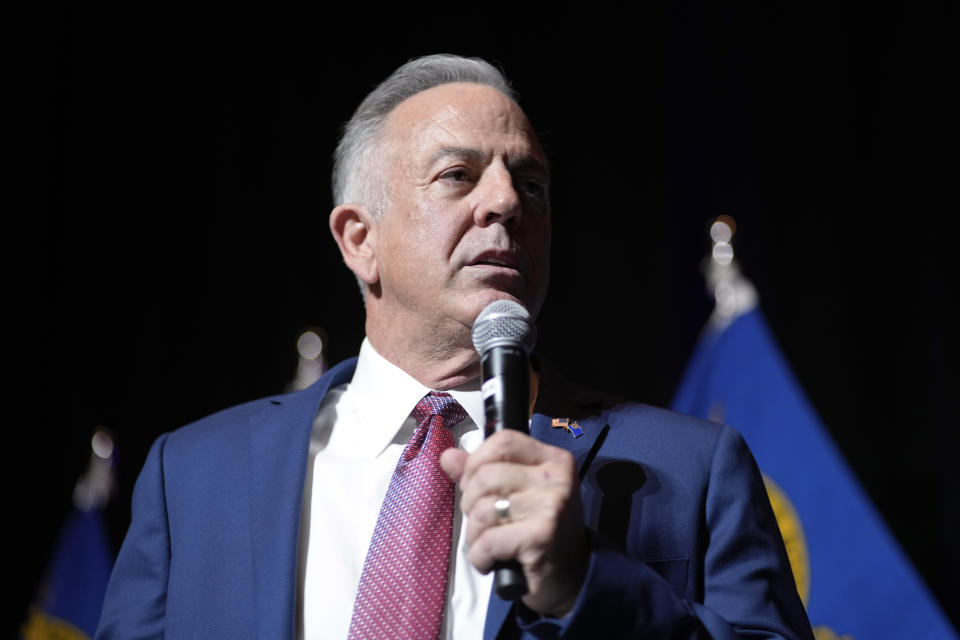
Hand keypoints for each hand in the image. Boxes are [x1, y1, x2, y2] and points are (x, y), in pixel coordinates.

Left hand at [439, 430, 588, 616]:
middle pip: (485, 476)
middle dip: (471, 503)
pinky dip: (480, 557)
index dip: (477, 461)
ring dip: (475, 534)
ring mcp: (551, 506)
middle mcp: (556, 478)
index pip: (503, 440)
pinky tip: (491, 562)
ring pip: (482, 509)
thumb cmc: (540, 530)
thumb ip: (482, 472)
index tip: (474, 484)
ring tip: (490, 545)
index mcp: (553, 460)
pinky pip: (487, 540)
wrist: (572, 576)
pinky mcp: (541, 537)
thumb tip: (448, 457)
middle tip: (485, 523)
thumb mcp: (518, 494)